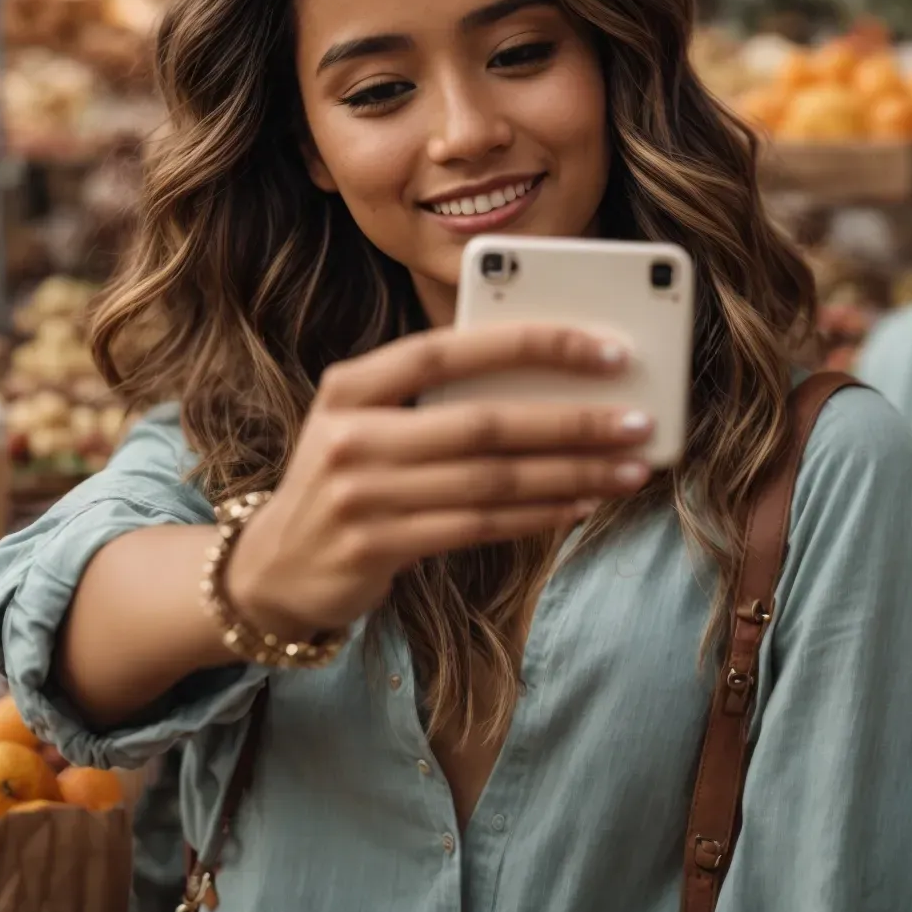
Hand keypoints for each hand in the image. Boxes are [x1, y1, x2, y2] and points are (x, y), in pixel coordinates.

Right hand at [224, 323, 654, 640]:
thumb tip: (552, 386)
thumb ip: (434, 402)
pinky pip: (477, 526)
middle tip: (638, 421)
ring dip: (570, 475)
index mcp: (351, 385)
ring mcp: (359, 494)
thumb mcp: (367, 424)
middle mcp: (351, 434)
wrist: (273, 567)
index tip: (604, 349)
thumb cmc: (347, 481)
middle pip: (483, 423)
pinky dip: (536, 515)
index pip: (451, 350)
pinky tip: (578, 505)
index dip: (531, 344)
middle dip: (572, 421)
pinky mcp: (376, 547)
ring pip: (490, 481)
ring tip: (627, 469)